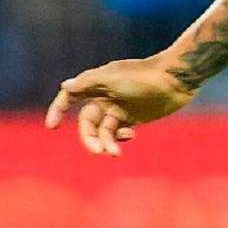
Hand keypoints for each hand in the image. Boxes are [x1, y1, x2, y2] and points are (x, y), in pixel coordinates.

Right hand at [44, 57, 196, 155]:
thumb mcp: (113, 78)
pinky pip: (118, 133)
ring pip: (103, 131)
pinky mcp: (134, 117)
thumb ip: (88, 83)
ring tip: (114, 152)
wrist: (176, 78)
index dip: (59, 109)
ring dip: (105, 143)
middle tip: (98, 151)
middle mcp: (106, 96)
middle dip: (89, 138)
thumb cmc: (144, 75)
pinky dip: (119, 138)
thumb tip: (65, 86)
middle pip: (87, 122)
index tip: (52, 126)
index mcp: (98, 83)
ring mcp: (120, 108)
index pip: (71, 96)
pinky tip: (130, 135)